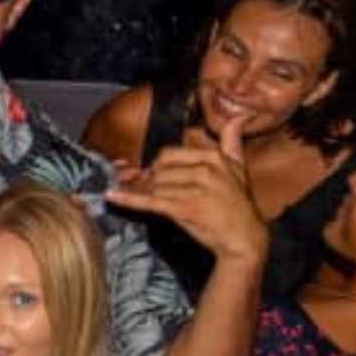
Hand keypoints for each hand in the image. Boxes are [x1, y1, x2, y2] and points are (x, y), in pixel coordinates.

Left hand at [105, 118, 266, 266]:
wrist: (244, 239)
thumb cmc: (238, 206)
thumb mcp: (239, 169)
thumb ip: (233, 142)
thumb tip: (239, 117)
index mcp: (214, 157)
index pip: (169, 153)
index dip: (158, 167)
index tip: (155, 176)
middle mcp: (205, 170)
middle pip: (159, 170)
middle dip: (152, 182)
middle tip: (155, 193)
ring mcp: (195, 189)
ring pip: (154, 186)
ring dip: (147, 194)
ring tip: (150, 201)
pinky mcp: (185, 209)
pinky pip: (150, 201)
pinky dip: (129, 199)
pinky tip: (111, 196)